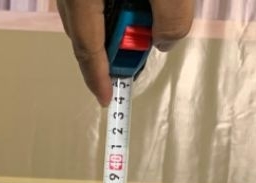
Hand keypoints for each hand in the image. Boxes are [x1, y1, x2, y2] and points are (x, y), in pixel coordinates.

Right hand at [56, 0, 194, 104]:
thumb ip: (172, 15)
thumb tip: (166, 41)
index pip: (87, 48)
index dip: (97, 78)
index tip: (106, 100)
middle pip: (83, 33)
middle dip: (110, 52)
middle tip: (137, 56)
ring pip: (86, 15)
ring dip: (111, 27)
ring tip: (141, 25)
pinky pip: (92, 0)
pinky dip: (110, 8)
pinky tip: (134, 3)